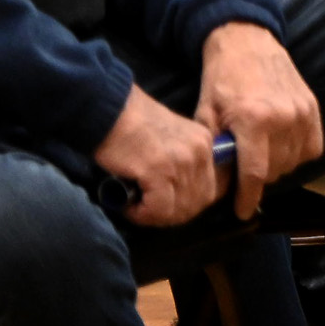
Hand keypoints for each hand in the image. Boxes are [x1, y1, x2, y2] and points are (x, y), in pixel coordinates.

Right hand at [94, 85, 219, 226]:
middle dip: (174, 215)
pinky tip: (129, 207)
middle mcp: (200, 151)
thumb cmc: (131, 124)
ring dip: (156, 217)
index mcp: (205, 143)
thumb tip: (178, 196)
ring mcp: (181, 161)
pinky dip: (142, 214)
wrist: (109, 109)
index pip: (215, 188)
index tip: (170, 208)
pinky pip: (157, 208)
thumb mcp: (172, 138)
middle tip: (150, 213)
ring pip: (178, 209)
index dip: (192, 205)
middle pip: (199, 201)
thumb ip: (182, 161)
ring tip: (136, 209)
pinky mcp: (158, 170)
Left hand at [196, 22, 323, 219]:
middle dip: (257, 177)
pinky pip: (312, 147)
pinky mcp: (313, 106)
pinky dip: (298, 153)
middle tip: (244, 169)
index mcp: (253, 120)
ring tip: (261, 154)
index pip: (254, 173)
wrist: (247, 43)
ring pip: (294, 161)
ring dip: (277, 165)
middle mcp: (283, 117)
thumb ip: (215, 149)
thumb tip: (219, 182)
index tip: (242, 212)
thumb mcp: (206, 114)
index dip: (248, 198)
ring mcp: (303, 111)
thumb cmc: (221, 80)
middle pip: (274, 170)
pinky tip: (282, 146)